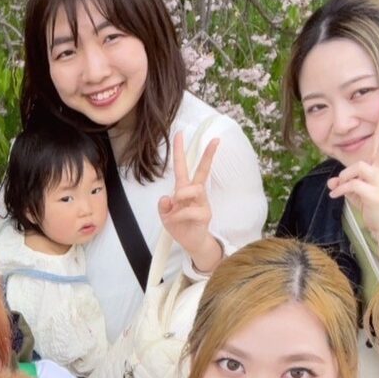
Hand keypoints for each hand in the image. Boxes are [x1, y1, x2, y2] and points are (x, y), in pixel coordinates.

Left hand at [159, 133, 221, 270]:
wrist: (191, 243)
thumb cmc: (180, 226)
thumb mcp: (165, 216)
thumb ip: (163, 206)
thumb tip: (166, 197)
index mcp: (184, 189)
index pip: (183, 167)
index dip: (180, 151)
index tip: (180, 133)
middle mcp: (196, 193)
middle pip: (202, 171)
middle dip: (208, 155)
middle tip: (215, 140)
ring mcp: (203, 202)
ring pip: (194, 189)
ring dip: (181, 195)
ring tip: (175, 207)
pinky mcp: (205, 214)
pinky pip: (189, 210)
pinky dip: (178, 215)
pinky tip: (174, 221)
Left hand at [325, 99, 378, 249]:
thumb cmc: (371, 205)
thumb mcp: (354, 191)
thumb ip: (344, 182)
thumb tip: (331, 183)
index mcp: (378, 165)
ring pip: (359, 166)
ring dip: (345, 176)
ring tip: (339, 187)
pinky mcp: (375, 194)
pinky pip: (353, 185)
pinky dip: (340, 189)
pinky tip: (335, 196)